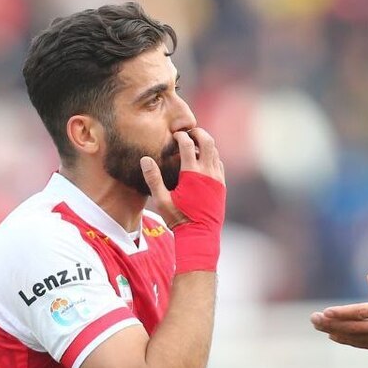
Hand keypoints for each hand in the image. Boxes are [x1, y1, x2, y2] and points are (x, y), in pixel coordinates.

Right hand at [143, 129, 225, 272]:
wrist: (201, 235)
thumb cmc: (179, 219)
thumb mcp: (161, 200)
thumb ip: (153, 179)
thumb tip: (144, 159)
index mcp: (192, 174)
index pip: (188, 144)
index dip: (180, 136)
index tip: (174, 135)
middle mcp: (208, 173)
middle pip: (207, 141)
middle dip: (198, 133)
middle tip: (188, 132)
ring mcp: (217, 178)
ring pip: (215, 151)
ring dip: (206, 144)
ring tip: (194, 143)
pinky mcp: (222, 185)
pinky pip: (219, 163)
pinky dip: (212, 156)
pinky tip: (203, 160)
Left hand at [310, 273, 367, 357]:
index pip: (360, 313)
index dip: (341, 314)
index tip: (326, 312)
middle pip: (353, 327)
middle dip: (331, 323)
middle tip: (313, 320)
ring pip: (356, 338)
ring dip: (337, 333)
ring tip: (320, 328)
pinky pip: (365, 346)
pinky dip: (349, 341)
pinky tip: (337, 337)